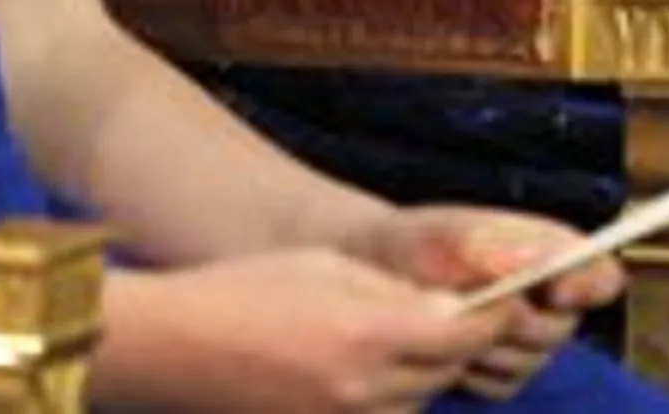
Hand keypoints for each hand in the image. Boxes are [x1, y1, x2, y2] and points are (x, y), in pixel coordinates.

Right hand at [142, 248, 511, 410]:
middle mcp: (362, 388)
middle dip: (456, 345)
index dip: (490, 318)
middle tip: (451, 317)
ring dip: (422, 375)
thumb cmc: (244, 289)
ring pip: (416, 403)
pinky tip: (365, 370)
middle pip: (445, 372)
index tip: (499, 302)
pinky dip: (387, 399)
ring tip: (396, 341)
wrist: (169, 345)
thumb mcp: (329, 267)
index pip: (465, 335)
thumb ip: (396, 292)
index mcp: (368, 333)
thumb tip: (452, 308)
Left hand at [337, 205, 620, 399]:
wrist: (377, 275)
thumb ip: (498, 250)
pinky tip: (446, 350)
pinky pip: (505, 386)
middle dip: (518, 325)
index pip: (603, 276)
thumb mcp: (452, 238)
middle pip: (565, 329)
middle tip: (472, 308)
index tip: (557, 292)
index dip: (590, 287)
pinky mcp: (503, 368)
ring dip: (490, 350)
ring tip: (450, 324)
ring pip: (533, 363)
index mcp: (552, 252)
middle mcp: (549, 295)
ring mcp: (528, 336)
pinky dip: (475, 373)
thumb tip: (542, 262)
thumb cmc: (417, 245)